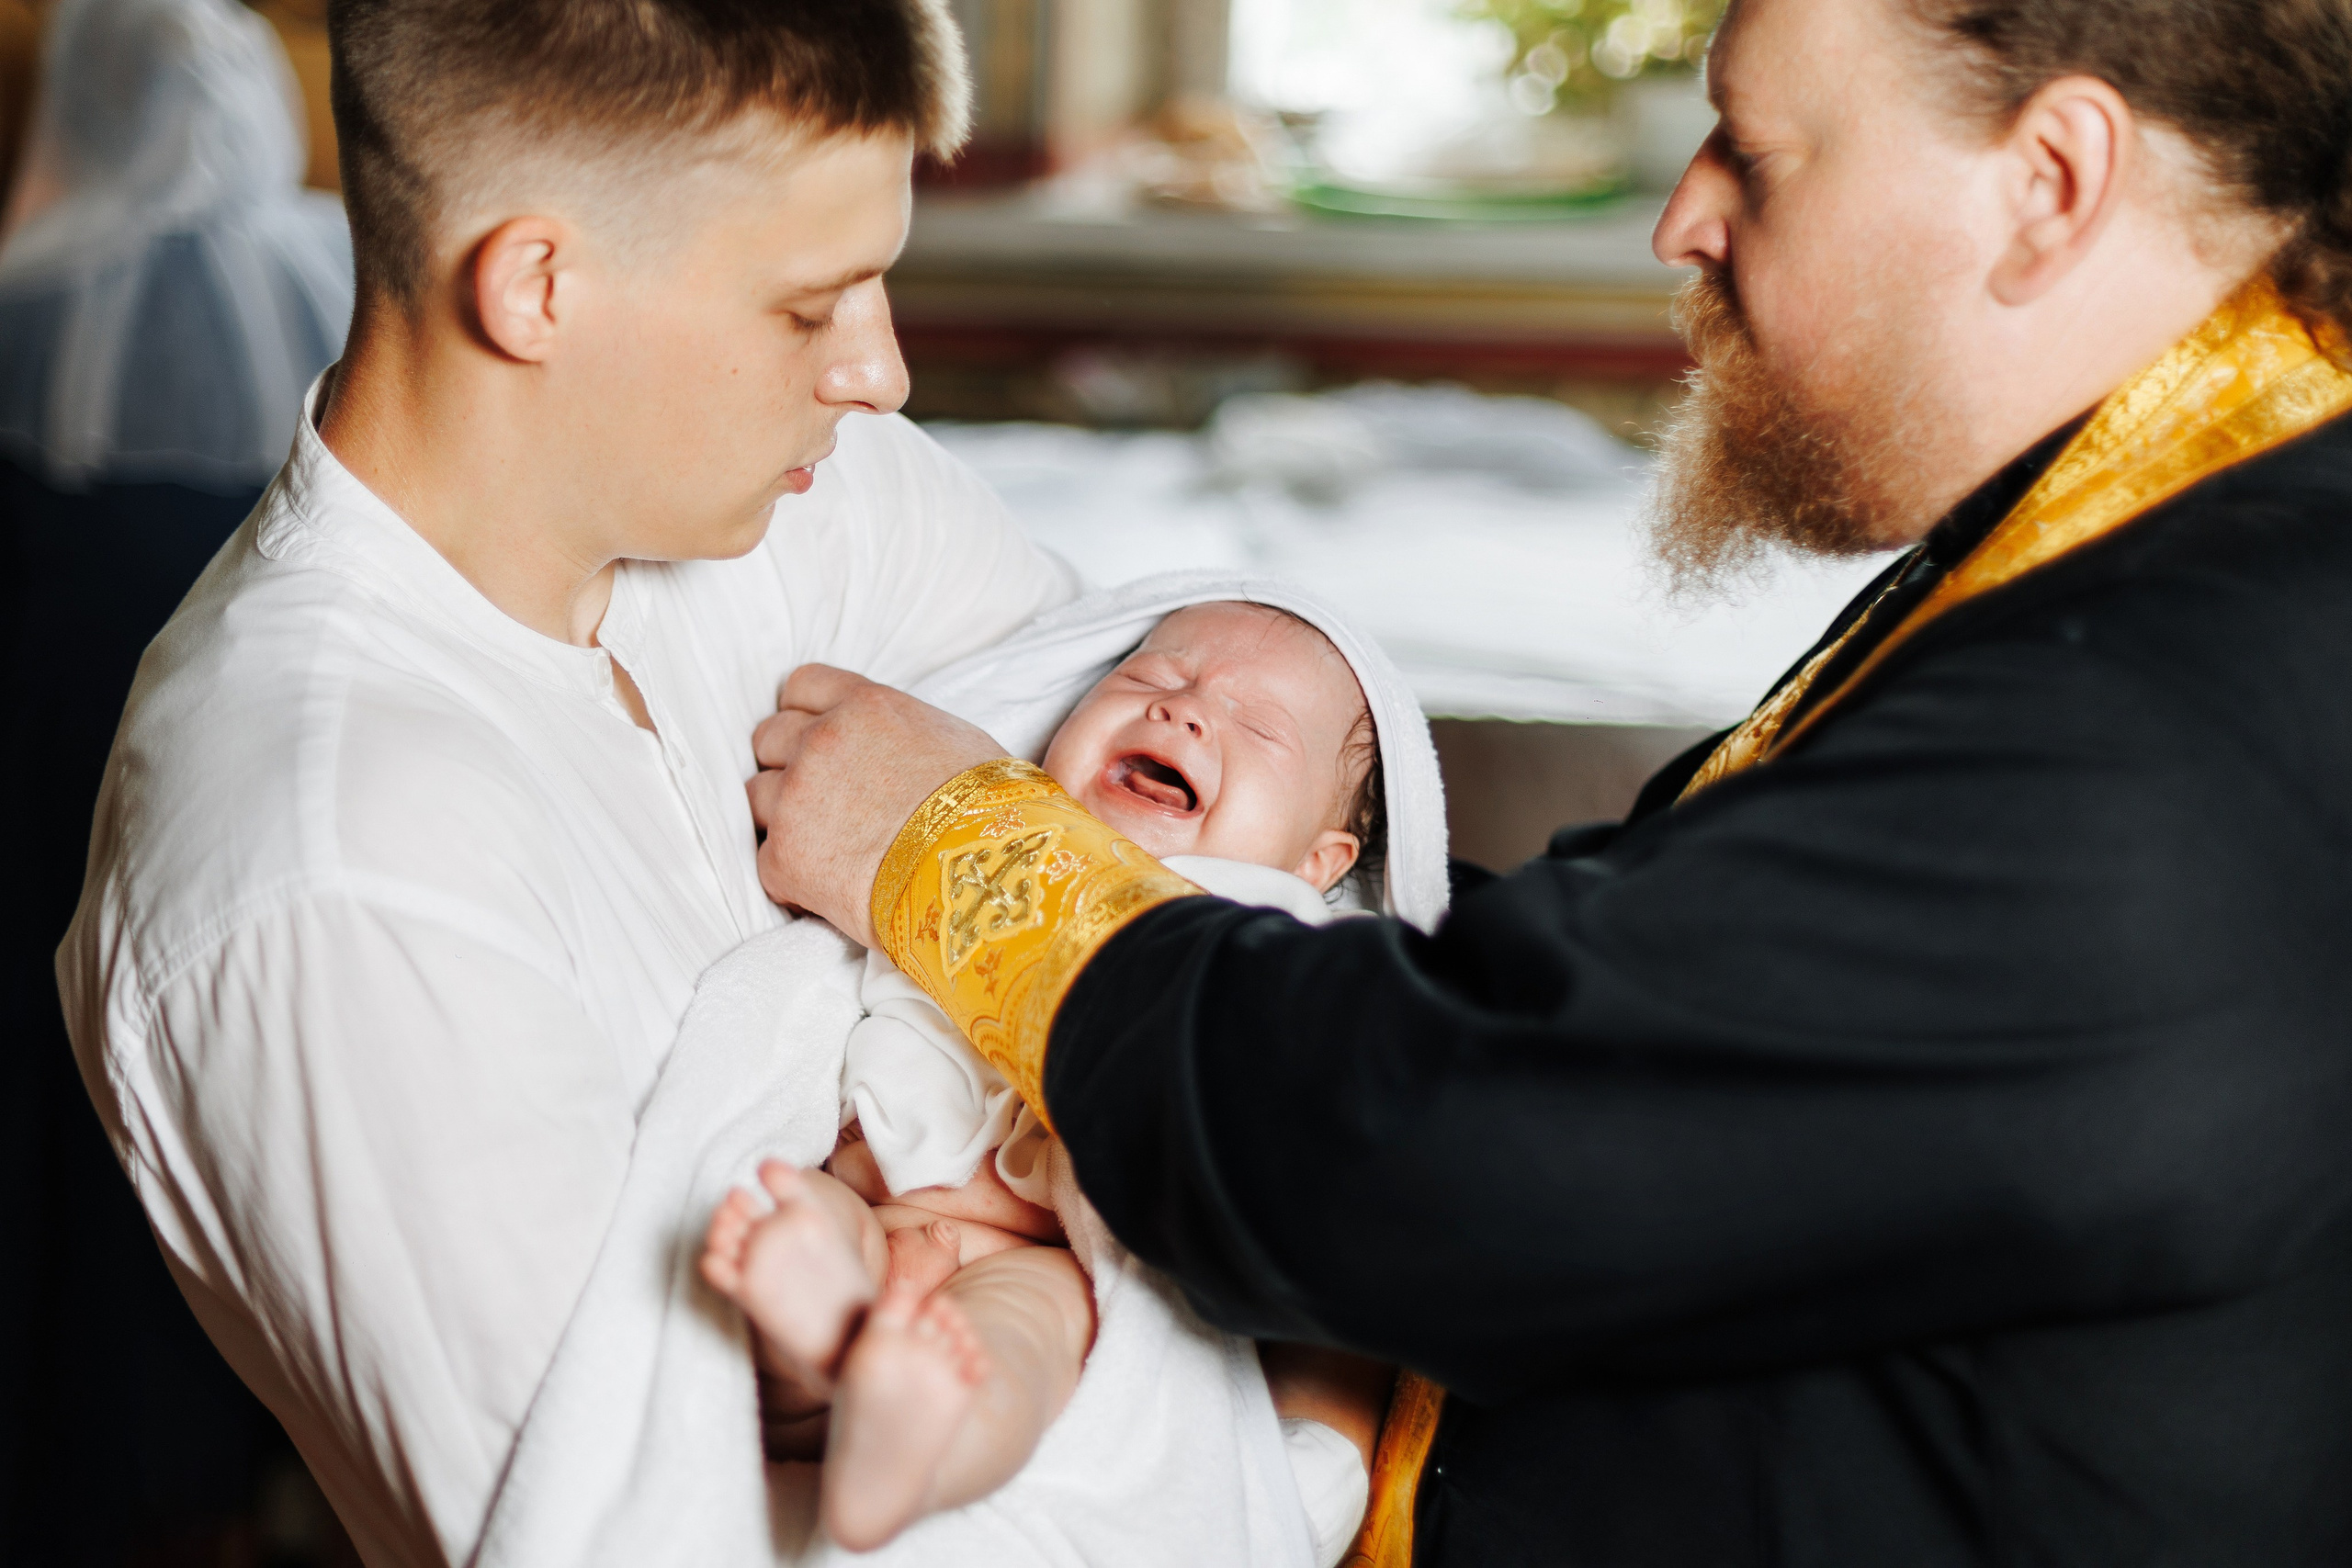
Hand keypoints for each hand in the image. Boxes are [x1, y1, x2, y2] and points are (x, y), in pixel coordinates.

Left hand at [748, 664, 1003, 945]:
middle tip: (824, 798)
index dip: (808, 714)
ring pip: (758, 797)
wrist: (984, 877)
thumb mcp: (959, 741)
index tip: (821, 737)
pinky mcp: (785, 859)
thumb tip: (905, 742)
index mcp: (865, 706)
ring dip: (784, 819)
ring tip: (827, 846)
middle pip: (769, 738)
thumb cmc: (990, 814)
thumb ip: (906, 727)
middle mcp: (822, 741)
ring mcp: (796, 799)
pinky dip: (792, 876)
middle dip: (790, 765)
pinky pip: (766, 861)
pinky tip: (829, 889)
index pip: (802, 686)